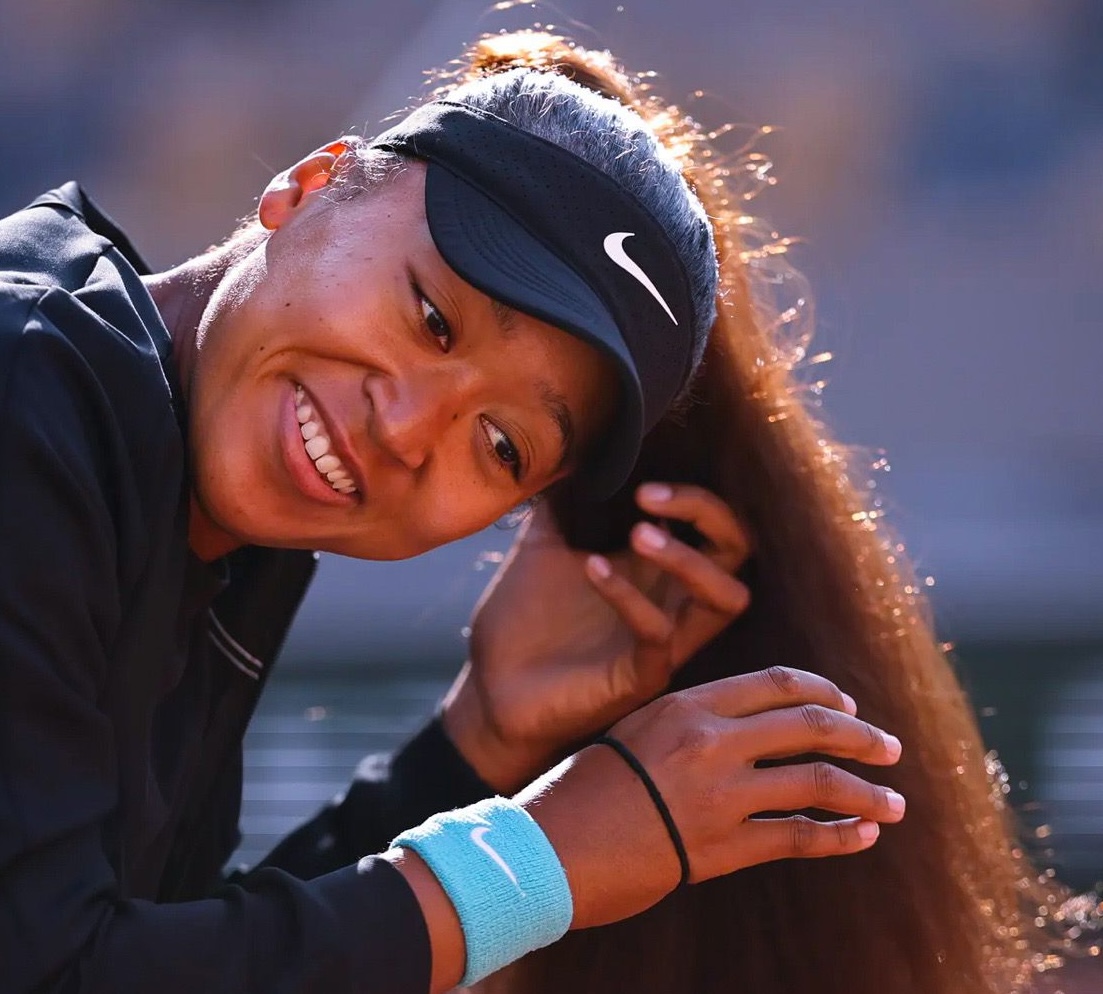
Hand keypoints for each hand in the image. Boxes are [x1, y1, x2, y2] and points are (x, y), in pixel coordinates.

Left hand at [442, 483, 750, 790]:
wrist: (491, 693)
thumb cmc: (522, 625)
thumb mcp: (540, 548)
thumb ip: (559, 504)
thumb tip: (562, 450)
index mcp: (654, 570)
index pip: (716, 524)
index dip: (694, 495)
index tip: (640, 481)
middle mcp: (670, 601)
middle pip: (739, 551)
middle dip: (707, 513)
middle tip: (649, 498)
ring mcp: (662, 643)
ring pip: (727, 599)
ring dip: (690, 560)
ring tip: (640, 534)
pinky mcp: (639, 678)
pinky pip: (661, 635)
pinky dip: (631, 596)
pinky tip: (590, 568)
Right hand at [519, 667, 904, 928]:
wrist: (549, 846)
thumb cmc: (583, 787)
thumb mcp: (636, 731)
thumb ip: (690, 723)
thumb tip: (744, 730)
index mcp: (688, 704)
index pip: (776, 683)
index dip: (823, 691)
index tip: (847, 703)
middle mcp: (711, 741)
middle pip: (809, 725)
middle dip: (861, 735)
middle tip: (891, 748)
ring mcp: (720, 794)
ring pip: (817, 782)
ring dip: (866, 792)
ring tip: (895, 803)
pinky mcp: (721, 847)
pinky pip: (797, 839)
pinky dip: (838, 837)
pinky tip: (863, 837)